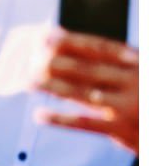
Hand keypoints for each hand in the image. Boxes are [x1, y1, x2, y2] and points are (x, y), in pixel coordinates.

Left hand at [35, 30, 138, 152]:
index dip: (71, 41)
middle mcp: (134, 81)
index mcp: (139, 63)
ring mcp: (127, 105)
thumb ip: (115, 66)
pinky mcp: (122, 130)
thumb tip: (70, 56)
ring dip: (52, 87)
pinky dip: (60, 119)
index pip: (101, 48)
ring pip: (82, 93)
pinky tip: (40, 115)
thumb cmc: (145, 97)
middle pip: (87, 69)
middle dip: (55, 63)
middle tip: (29, 59)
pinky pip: (85, 123)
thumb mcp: (139, 75)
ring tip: (28, 82)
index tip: (46, 36)